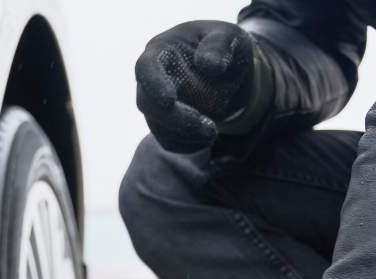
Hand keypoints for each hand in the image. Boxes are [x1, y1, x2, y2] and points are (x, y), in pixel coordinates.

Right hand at [134, 20, 262, 152]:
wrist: (226, 69)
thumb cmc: (222, 46)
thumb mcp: (229, 36)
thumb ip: (219, 45)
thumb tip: (208, 65)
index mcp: (161, 50)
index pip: (146, 67)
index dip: (154, 85)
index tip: (169, 101)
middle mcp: (151, 78)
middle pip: (147, 104)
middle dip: (176, 119)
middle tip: (209, 127)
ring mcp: (155, 103)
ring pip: (158, 126)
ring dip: (186, 134)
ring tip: (213, 132)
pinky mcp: (164, 124)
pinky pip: (169, 141)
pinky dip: (189, 144)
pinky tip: (207, 137)